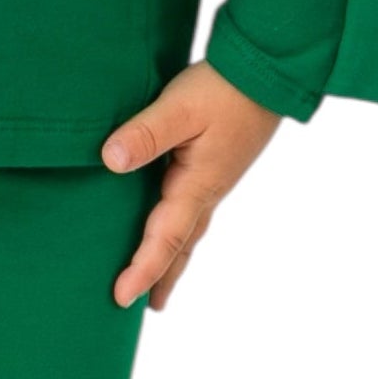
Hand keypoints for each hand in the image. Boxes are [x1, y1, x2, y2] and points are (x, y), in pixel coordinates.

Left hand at [102, 64, 284, 311]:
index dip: (142, 269)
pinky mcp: (217, 164)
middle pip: (181, 245)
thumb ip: (146, 134)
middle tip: (147, 306)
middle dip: (162, 276)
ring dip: (173, 257)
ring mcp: (214, 179)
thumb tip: (111, 161)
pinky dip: (181, 230)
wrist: (266, 72)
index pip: (165, 239)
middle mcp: (207, 191)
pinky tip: (174, 221)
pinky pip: (193, 209)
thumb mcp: (179, 108)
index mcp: (196, 186)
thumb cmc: (222, 90)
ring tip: (160, 281)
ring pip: (189, 229)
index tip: (122, 298)